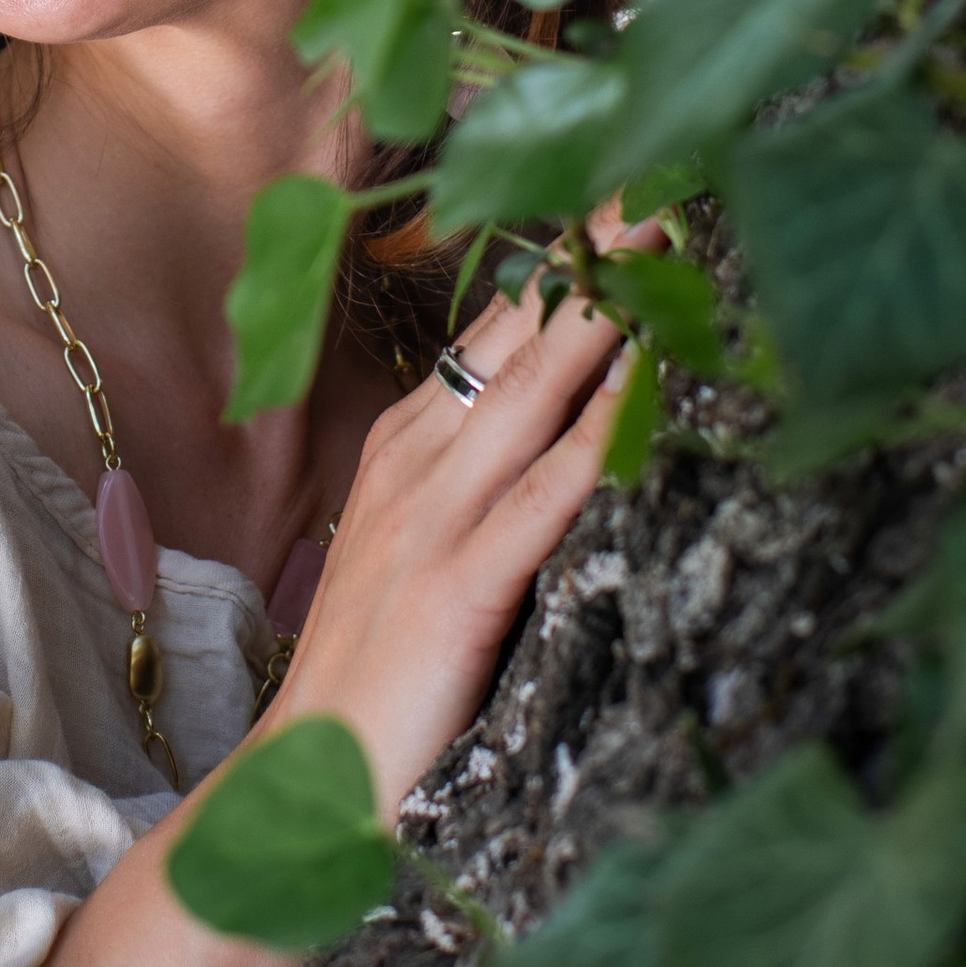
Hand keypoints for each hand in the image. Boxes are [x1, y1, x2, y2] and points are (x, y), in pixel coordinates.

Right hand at [24, 214, 658, 966]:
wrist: (303, 787)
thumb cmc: (379, 676)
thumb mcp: (423, 551)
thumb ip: (481, 488)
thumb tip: (561, 431)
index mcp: (407, 446)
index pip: (496, 330)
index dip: (561, 262)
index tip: (621, 192)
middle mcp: (416, 460)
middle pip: (519, 336)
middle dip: (589, 258)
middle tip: (659, 179)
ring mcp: (433, 519)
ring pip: (534, 391)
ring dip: (602, 313)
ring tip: (662, 243)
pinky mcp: (458, 587)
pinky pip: (545, 492)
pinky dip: (597, 429)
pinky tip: (642, 383)